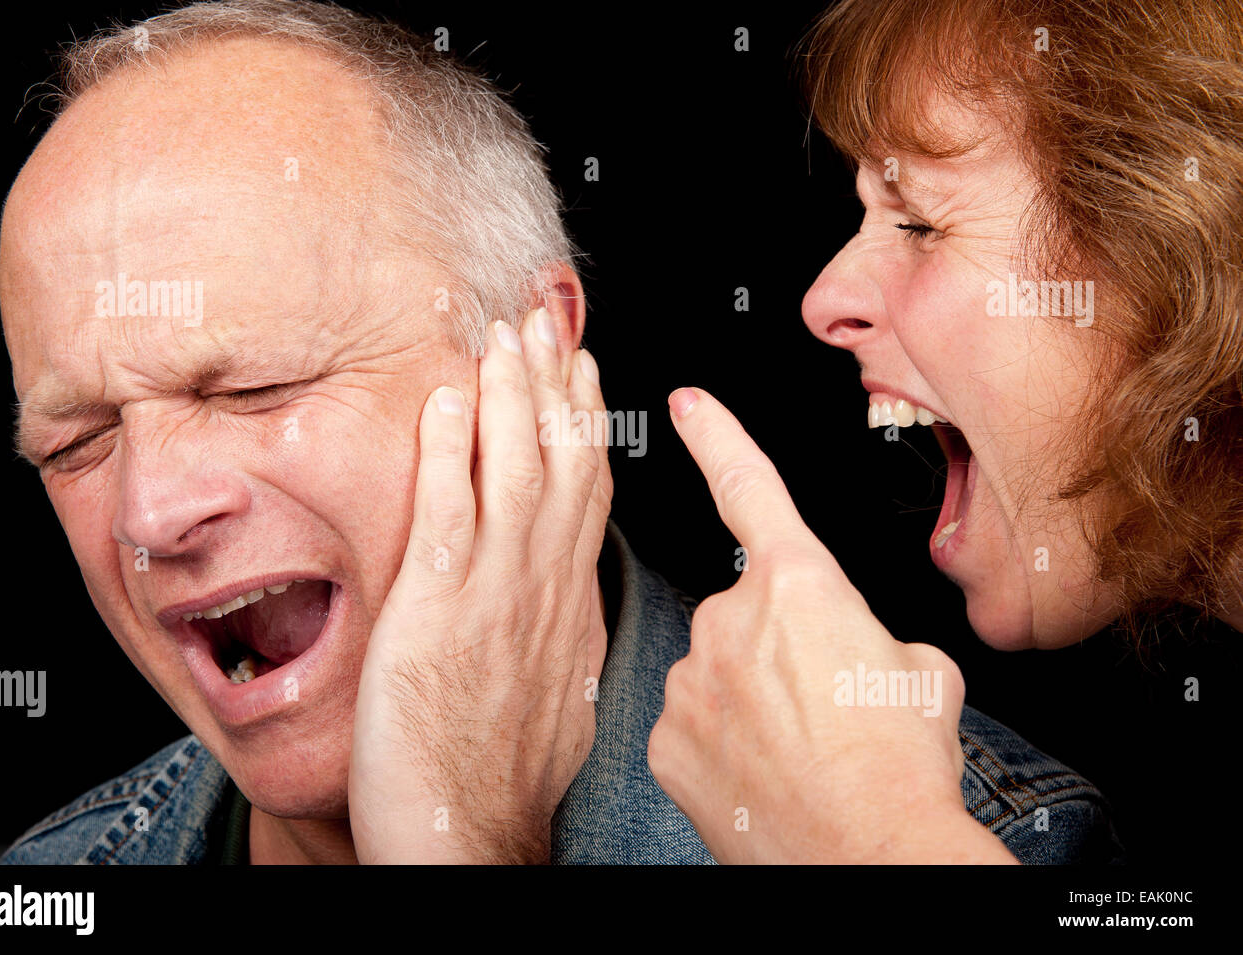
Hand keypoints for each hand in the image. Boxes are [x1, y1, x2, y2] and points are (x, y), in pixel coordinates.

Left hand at [348, 310, 611, 862]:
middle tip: (548, 319)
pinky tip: (448, 399)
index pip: (588, 491)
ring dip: (512, 394)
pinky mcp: (440, 606)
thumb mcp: (555, 696)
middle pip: (563, 463)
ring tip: (505, 333)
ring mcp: (497, 591)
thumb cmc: (502, 775)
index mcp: (567, 602)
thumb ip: (557, 636)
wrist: (471, 833)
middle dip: (557, 383)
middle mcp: (543, 585)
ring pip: (517, 469)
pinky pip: (450, 508)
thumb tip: (563, 607)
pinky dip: (452, 448)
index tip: (583, 369)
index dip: (586, 422)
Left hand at [647, 387, 1013, 863]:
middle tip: (822, 703)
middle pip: (747, 614)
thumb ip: (863, 630)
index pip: (748, 486)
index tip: (686, 403)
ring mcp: (691, 679)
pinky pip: (693, 722)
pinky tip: (762, 771)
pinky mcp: (666, 737)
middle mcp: (731, 618)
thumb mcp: (918, 668)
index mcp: (799, 583)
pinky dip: (722, 742)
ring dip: (751, 697)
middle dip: (777, 647)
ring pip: (717, 671)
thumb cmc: (902, 761)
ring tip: (802, 747)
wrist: (870, 852)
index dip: (715, 436)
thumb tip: (847, 648)